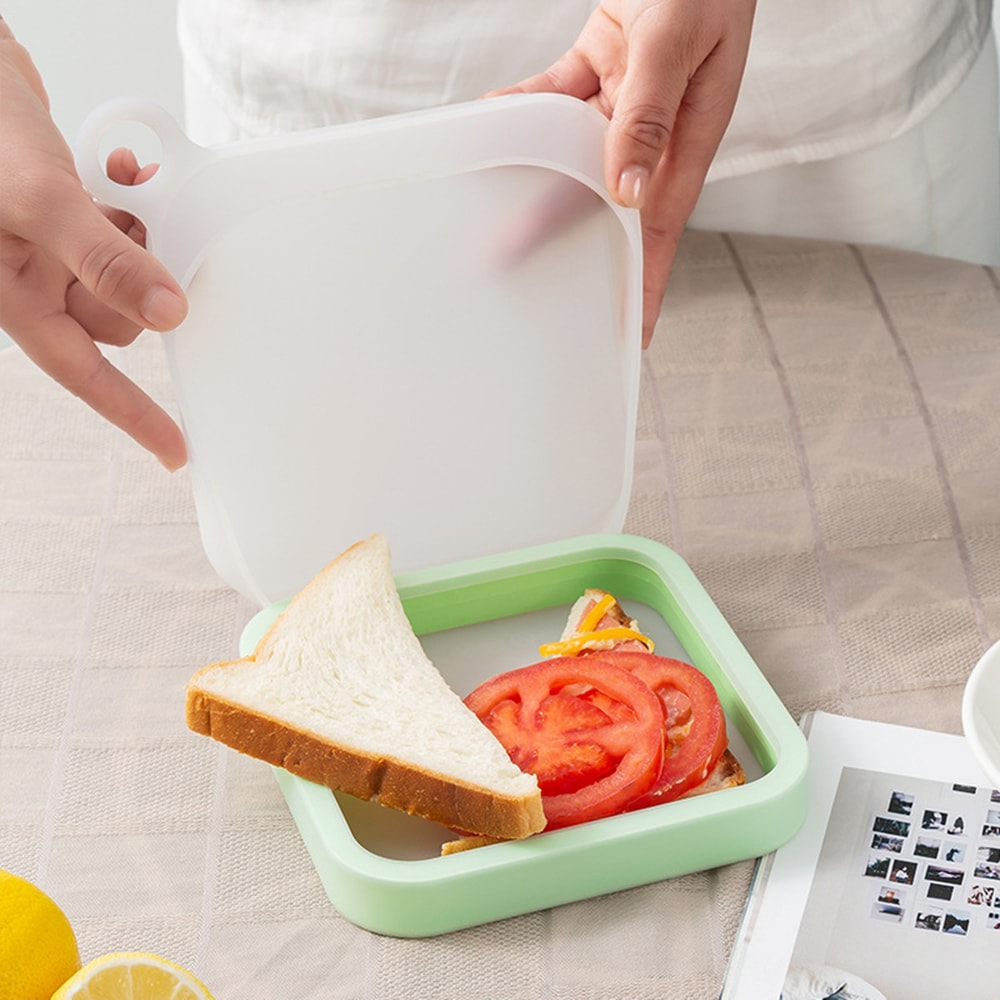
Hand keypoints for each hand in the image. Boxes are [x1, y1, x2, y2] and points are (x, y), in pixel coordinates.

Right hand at [0, 21, 188, 468]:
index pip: (83, 373)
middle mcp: (35, 279)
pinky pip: (120, 232)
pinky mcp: (70, 216)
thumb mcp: (40, 200)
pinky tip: (125, 169)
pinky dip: (134, 204)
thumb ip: (104, 258)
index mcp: (13, 295)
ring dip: (141, 234)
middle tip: (137, 226)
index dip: (131, 413)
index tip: (175, 450)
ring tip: (127, 185)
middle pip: (117, 320)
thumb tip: (169, 314)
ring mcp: (53, 249)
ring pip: (128, 277)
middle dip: (139, 278)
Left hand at [494, 0, 755, 344]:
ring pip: (571, 154)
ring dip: (532, 181)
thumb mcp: (678, 43)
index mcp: (690, 135)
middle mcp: (657, 127)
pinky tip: (493, 120)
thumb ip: (650, 112)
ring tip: (493, 220)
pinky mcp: (601, 63)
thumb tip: (627, 188)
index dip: (645, 283)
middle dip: (564, 238)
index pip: (660, 227)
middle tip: (517, 273)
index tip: (628, 334)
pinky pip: (554, 97)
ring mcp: (627, 97)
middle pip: (604, 199)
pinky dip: (524, 109)